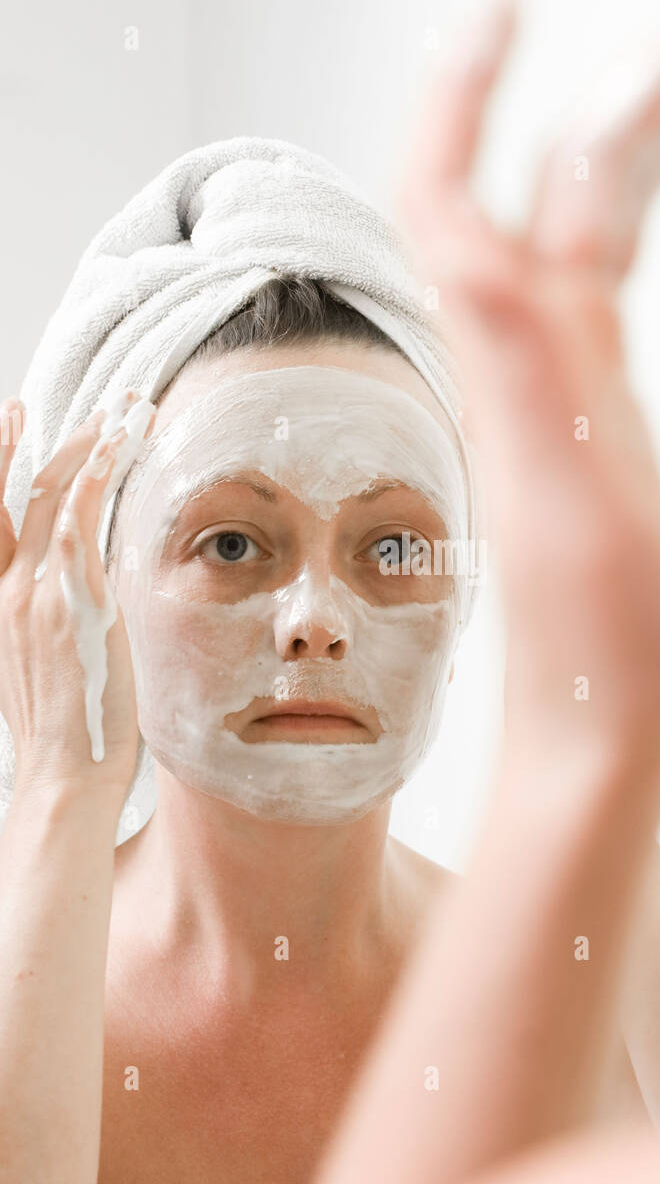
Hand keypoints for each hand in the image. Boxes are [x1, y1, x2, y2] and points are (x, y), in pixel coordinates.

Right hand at [0, 394, 151, 795]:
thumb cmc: (69, 733)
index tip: (10, 423)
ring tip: (123, 412)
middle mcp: (3, 591)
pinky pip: (78, 521)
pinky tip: (115, 446)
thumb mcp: (48, 664)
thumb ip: (54, 618)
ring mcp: (34, 593)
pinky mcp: (71, 600)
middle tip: (58, 406)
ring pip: (51, 495)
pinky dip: (94, 476)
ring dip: (90, 445)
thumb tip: (85, 588)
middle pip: (13, 495)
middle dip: (37, 443)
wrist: (65, 777)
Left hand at [396, 0, 659, 774]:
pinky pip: (605, 274)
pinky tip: (652, 179)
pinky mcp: (598, 416)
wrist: (602, 726)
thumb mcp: (560, 493)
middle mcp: (530, 358)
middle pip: (574, 179)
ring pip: (598, 214)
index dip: (471, 92)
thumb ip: (517, 358)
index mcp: (514, 363)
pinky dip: (635, 201)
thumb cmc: (594, 642)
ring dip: (657, 121)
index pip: (465, 193)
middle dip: (648, 76)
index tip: (505, 4)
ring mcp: (567, 381)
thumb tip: (465, 229)